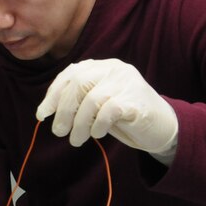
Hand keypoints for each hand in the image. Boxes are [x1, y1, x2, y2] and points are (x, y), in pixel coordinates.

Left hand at [35, 58, 177, 157]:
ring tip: (76, 140)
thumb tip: (46, 110)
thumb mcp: (97, 104)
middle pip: (78, 84)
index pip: (70, 74)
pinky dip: (97, 125)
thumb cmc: (124, 116)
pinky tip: (97, 134)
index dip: (53, 94)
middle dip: (63, 110)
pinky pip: (108, 111)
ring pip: (91, 99)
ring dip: (79, 124)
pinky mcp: (136, 100)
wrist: (162, 127)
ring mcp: (127, 82)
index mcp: (102, 66)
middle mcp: (114, 69)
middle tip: (58, 132)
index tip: (42, 114)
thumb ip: (77, 100)